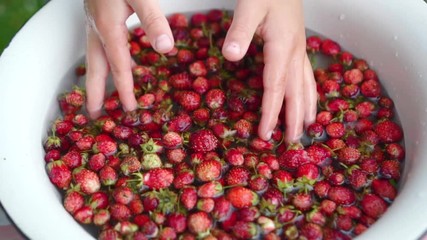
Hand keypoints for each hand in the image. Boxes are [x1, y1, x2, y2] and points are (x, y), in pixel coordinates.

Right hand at [84, 0, 173, 118]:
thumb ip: (154, 19)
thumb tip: (166, 49)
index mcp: (108, 26)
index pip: (119, 65)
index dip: (125, 88)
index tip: (131, 109)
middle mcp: (97, 27)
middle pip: (95, 66)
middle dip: (96, 91)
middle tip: (93, 115)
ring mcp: (94, 21)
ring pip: (93, 56)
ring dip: (96, 78)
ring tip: (98, 97)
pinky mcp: (98, 15)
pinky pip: (98, 45)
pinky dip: (103, 60)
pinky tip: (112, 62)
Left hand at [221, 0, 316, 141]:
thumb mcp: (249, 6)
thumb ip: (240, 31)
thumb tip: (231, 56)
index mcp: (283, 47)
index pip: (275, 87)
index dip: (270, 113)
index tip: (265, 134)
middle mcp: (295, 52)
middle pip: (296, 92)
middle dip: (293, 119)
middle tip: (291, 142)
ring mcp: (299, 49)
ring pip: (307, 85)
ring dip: (306, 108)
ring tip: (307, 128)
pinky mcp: (298, 46)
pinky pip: (307, 75)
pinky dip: (309, 92)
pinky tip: (308, 98)